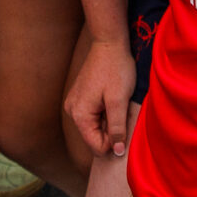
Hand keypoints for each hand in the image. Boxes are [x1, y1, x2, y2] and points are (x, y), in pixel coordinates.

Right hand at [64, 30, 136, 157]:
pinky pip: (93, 116)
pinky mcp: (80, 98)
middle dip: (111, 131)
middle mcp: (72, 111)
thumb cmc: (116, 70)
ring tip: (117, 103)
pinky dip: (105, 113)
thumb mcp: (119, 101)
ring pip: (95, 127)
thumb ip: (117, 128)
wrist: (109, 44)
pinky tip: (111, 99)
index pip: (96, 147)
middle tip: (121, 110)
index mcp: (80, 114)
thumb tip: (116, 152)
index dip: (114, 143)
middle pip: (94, 138)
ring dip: (109, 121)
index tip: (124, 124)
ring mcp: (74, 104)